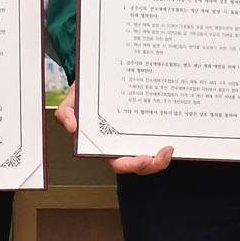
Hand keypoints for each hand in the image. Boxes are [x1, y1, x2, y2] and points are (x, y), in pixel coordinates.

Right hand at [54, 81, 172, 174]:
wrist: (96, 75)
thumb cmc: (84, 92)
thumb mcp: (71, 101)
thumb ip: (66, 114)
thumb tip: (72, 128)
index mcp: (105, 144)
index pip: (120, 162)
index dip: (133, 165)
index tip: (145, 158)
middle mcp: (122, 142)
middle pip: (141, 163)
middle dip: (155, 164)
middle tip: (166, 151)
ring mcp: (136, 133)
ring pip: (152, 154)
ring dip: (163, 156)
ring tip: (171, 146)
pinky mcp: (146, 123)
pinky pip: (157, 135)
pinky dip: (166, 136)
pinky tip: (173, 128)